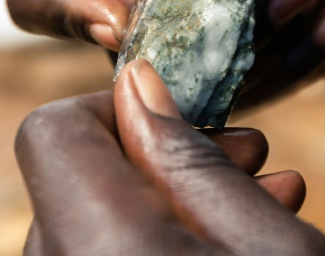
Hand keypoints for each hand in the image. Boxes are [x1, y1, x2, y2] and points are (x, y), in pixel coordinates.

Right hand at [7, 0, 324, 106]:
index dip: (62, 12)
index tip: (124, 20)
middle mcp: (138, 6)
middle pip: (127, 51)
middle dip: (217, 24)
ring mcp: (179, 54)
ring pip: (187, 82)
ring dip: (267, 39)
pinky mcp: (221, 90)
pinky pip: (237, 101)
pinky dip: (291, 63)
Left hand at [15, 59, 324, 254]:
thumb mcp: (270, 241)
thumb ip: (187, 156)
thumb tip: (136, 84)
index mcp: (98, 241)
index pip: (54, 129)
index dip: (118, 102)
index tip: (190, 108)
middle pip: (75, 169)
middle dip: (160, 147)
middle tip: (252, 152)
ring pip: (94, 212)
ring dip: (170, 187)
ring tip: (261, 189)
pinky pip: (103, 247)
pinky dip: (159, 228)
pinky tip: (238, 231)